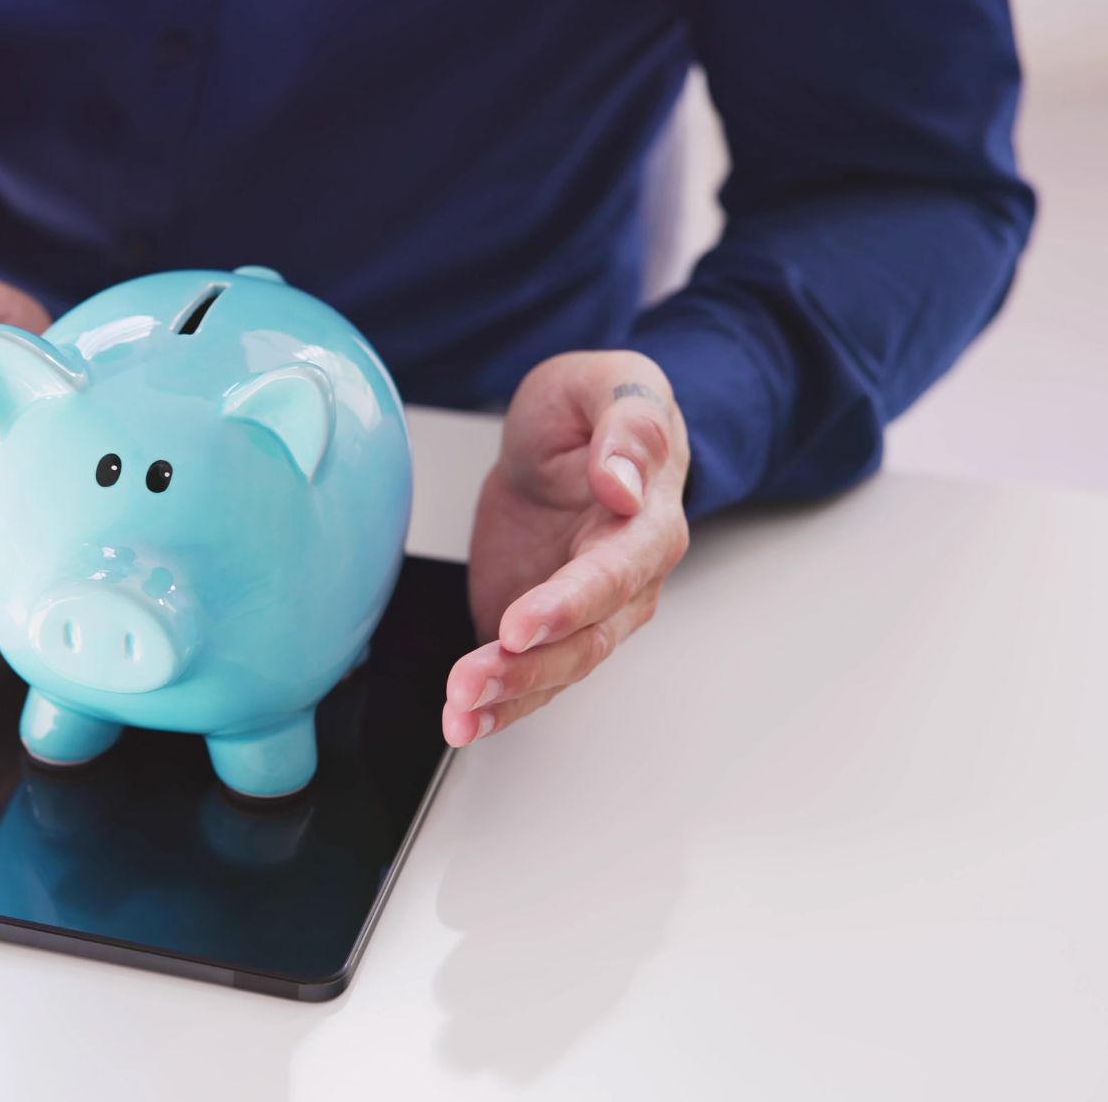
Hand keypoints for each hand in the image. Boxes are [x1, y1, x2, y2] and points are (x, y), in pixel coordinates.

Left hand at [446, 350, 690, 745]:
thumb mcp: (605, 384)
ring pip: (558, 669)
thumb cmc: (592, 412)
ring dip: (507, 697)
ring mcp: (589, 613)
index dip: (568, 602)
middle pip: (586, 638)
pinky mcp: (548, 630)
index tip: (520, 622)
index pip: (615, 572)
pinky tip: (463, 723)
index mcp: (648, 520)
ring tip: (458, 712)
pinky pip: (531, 680)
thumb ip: (625, 425)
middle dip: (527, 666)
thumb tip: (622, 482)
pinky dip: (498, 708)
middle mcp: (628, 580)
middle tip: (470, 682)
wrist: (568, 441)